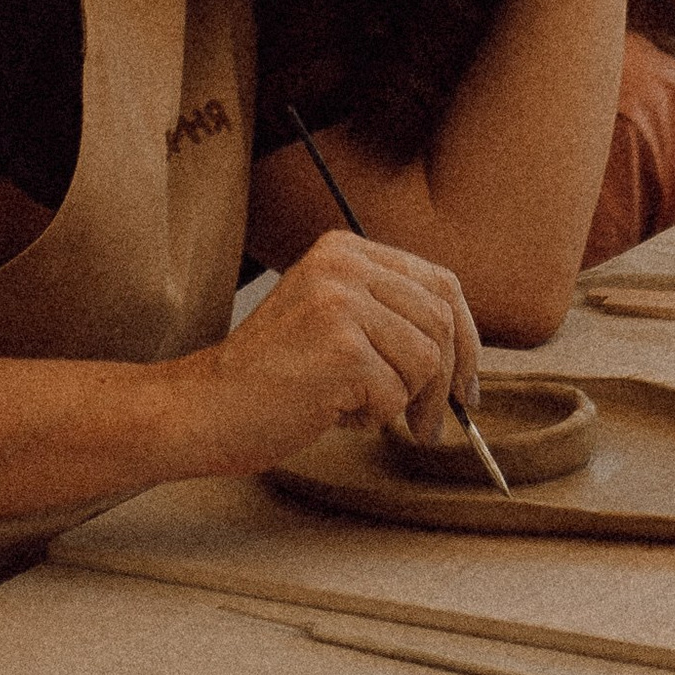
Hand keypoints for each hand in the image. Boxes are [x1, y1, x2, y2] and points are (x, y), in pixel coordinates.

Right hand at [166, 230, 482, 475]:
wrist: (207, 407)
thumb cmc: (271, 376)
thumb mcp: (330, 318)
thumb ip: (386, 316)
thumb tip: (462, 354)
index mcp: (345, 250)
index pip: (439, 281)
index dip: (466, 335)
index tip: (467, 381)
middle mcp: (345, 265)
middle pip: (442, 319)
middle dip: (447, 380)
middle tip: (430, 425)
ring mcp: (342, 304)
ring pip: (426, 360)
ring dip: (403, 402)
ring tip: (359, 411)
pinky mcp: (341, 350)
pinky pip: (396, 395)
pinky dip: (373, 417)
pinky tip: (332, 412)